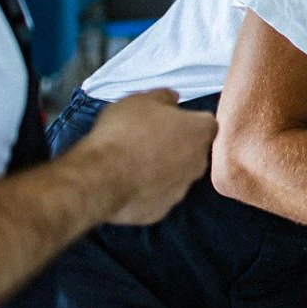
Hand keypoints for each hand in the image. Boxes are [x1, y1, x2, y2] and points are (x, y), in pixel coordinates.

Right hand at [77, 90, 215, 225]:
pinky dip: (146, 190)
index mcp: (199, 132)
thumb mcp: (141, 100)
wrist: (101, 176)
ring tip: (132, 162)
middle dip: (175, 146)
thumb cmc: (122, 133)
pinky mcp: (161, 210)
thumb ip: (163, 97)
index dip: (186, 121)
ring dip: (161, 169)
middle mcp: (198, 163)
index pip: (205, 123)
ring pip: (176, 176)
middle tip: (147, 140)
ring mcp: (181, 190)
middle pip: (192, 151)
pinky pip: (157, 197)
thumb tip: (172, 98)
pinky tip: (126, 182)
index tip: (168, 121)